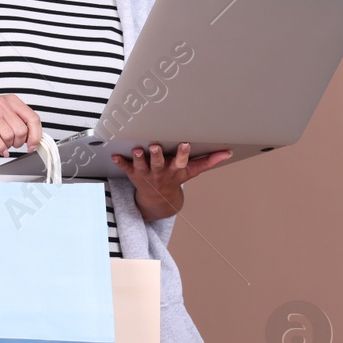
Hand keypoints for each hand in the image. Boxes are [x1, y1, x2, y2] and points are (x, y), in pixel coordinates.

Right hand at [0, 95, 41, 156]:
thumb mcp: (3, 112)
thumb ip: (18, 121)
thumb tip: (34, 137)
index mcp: (12, 100)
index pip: (33, 118)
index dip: (36, 135)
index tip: (32, 145)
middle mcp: (1, 103)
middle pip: (21, 129)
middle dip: (20, 142)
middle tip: (14, 145)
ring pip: (9, 135)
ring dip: (9, 145)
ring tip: (5, 146)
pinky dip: (0, 148)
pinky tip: (1, 150)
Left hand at [112, 142, 233, 218]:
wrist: (158, 199)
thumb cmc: (175, 178)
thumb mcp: (192, 171)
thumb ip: (209, 161)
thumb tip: (228, 152)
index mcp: (175, 170)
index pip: (181, 161)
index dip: (182, 153)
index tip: (184, 143)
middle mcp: (161, 172)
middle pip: (159, 163)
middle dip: (157, 155)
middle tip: (154, 145)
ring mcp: (146, 173)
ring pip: (142, 165)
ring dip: (138, 158)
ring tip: (136, 149)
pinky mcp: (134, 173)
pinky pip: (125, 168)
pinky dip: (120, 162)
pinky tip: (114, 155)